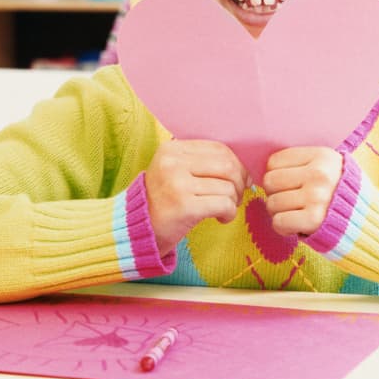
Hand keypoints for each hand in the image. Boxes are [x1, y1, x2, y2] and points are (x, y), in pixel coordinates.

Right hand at [144, 139, 249, 256]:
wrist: (136, 229)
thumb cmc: (163, 201)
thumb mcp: (173, 171)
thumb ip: (200, 162)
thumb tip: (242, 167)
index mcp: (171, 149)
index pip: (218, 148)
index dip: (236, 164)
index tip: (239, 180)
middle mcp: (172, 163)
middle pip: (227, 166)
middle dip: (239, 183)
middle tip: (236, 197)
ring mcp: (177, 184)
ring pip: (228, 187)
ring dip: (233, 202)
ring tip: (223, 210)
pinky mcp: (185, 207)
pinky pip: (224, 205)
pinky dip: (229, 213)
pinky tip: (220, 219)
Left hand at [262, 146, 343, 236]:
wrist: (369, 225)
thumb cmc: (340, 195)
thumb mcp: (329, 168)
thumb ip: (303, 163)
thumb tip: (265, 167)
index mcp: (322, 156)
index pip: (274, 161)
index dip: (276, 174)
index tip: (289, 184)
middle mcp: (319, 174)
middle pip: (270, 181)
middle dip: (275, 193)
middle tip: (291, 200)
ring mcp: (317, 197)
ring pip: (271, 203)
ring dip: (279, 212)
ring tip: (296, 213)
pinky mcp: (314, 220)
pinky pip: (278, 222)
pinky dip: (283, 227)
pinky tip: (296, 225)